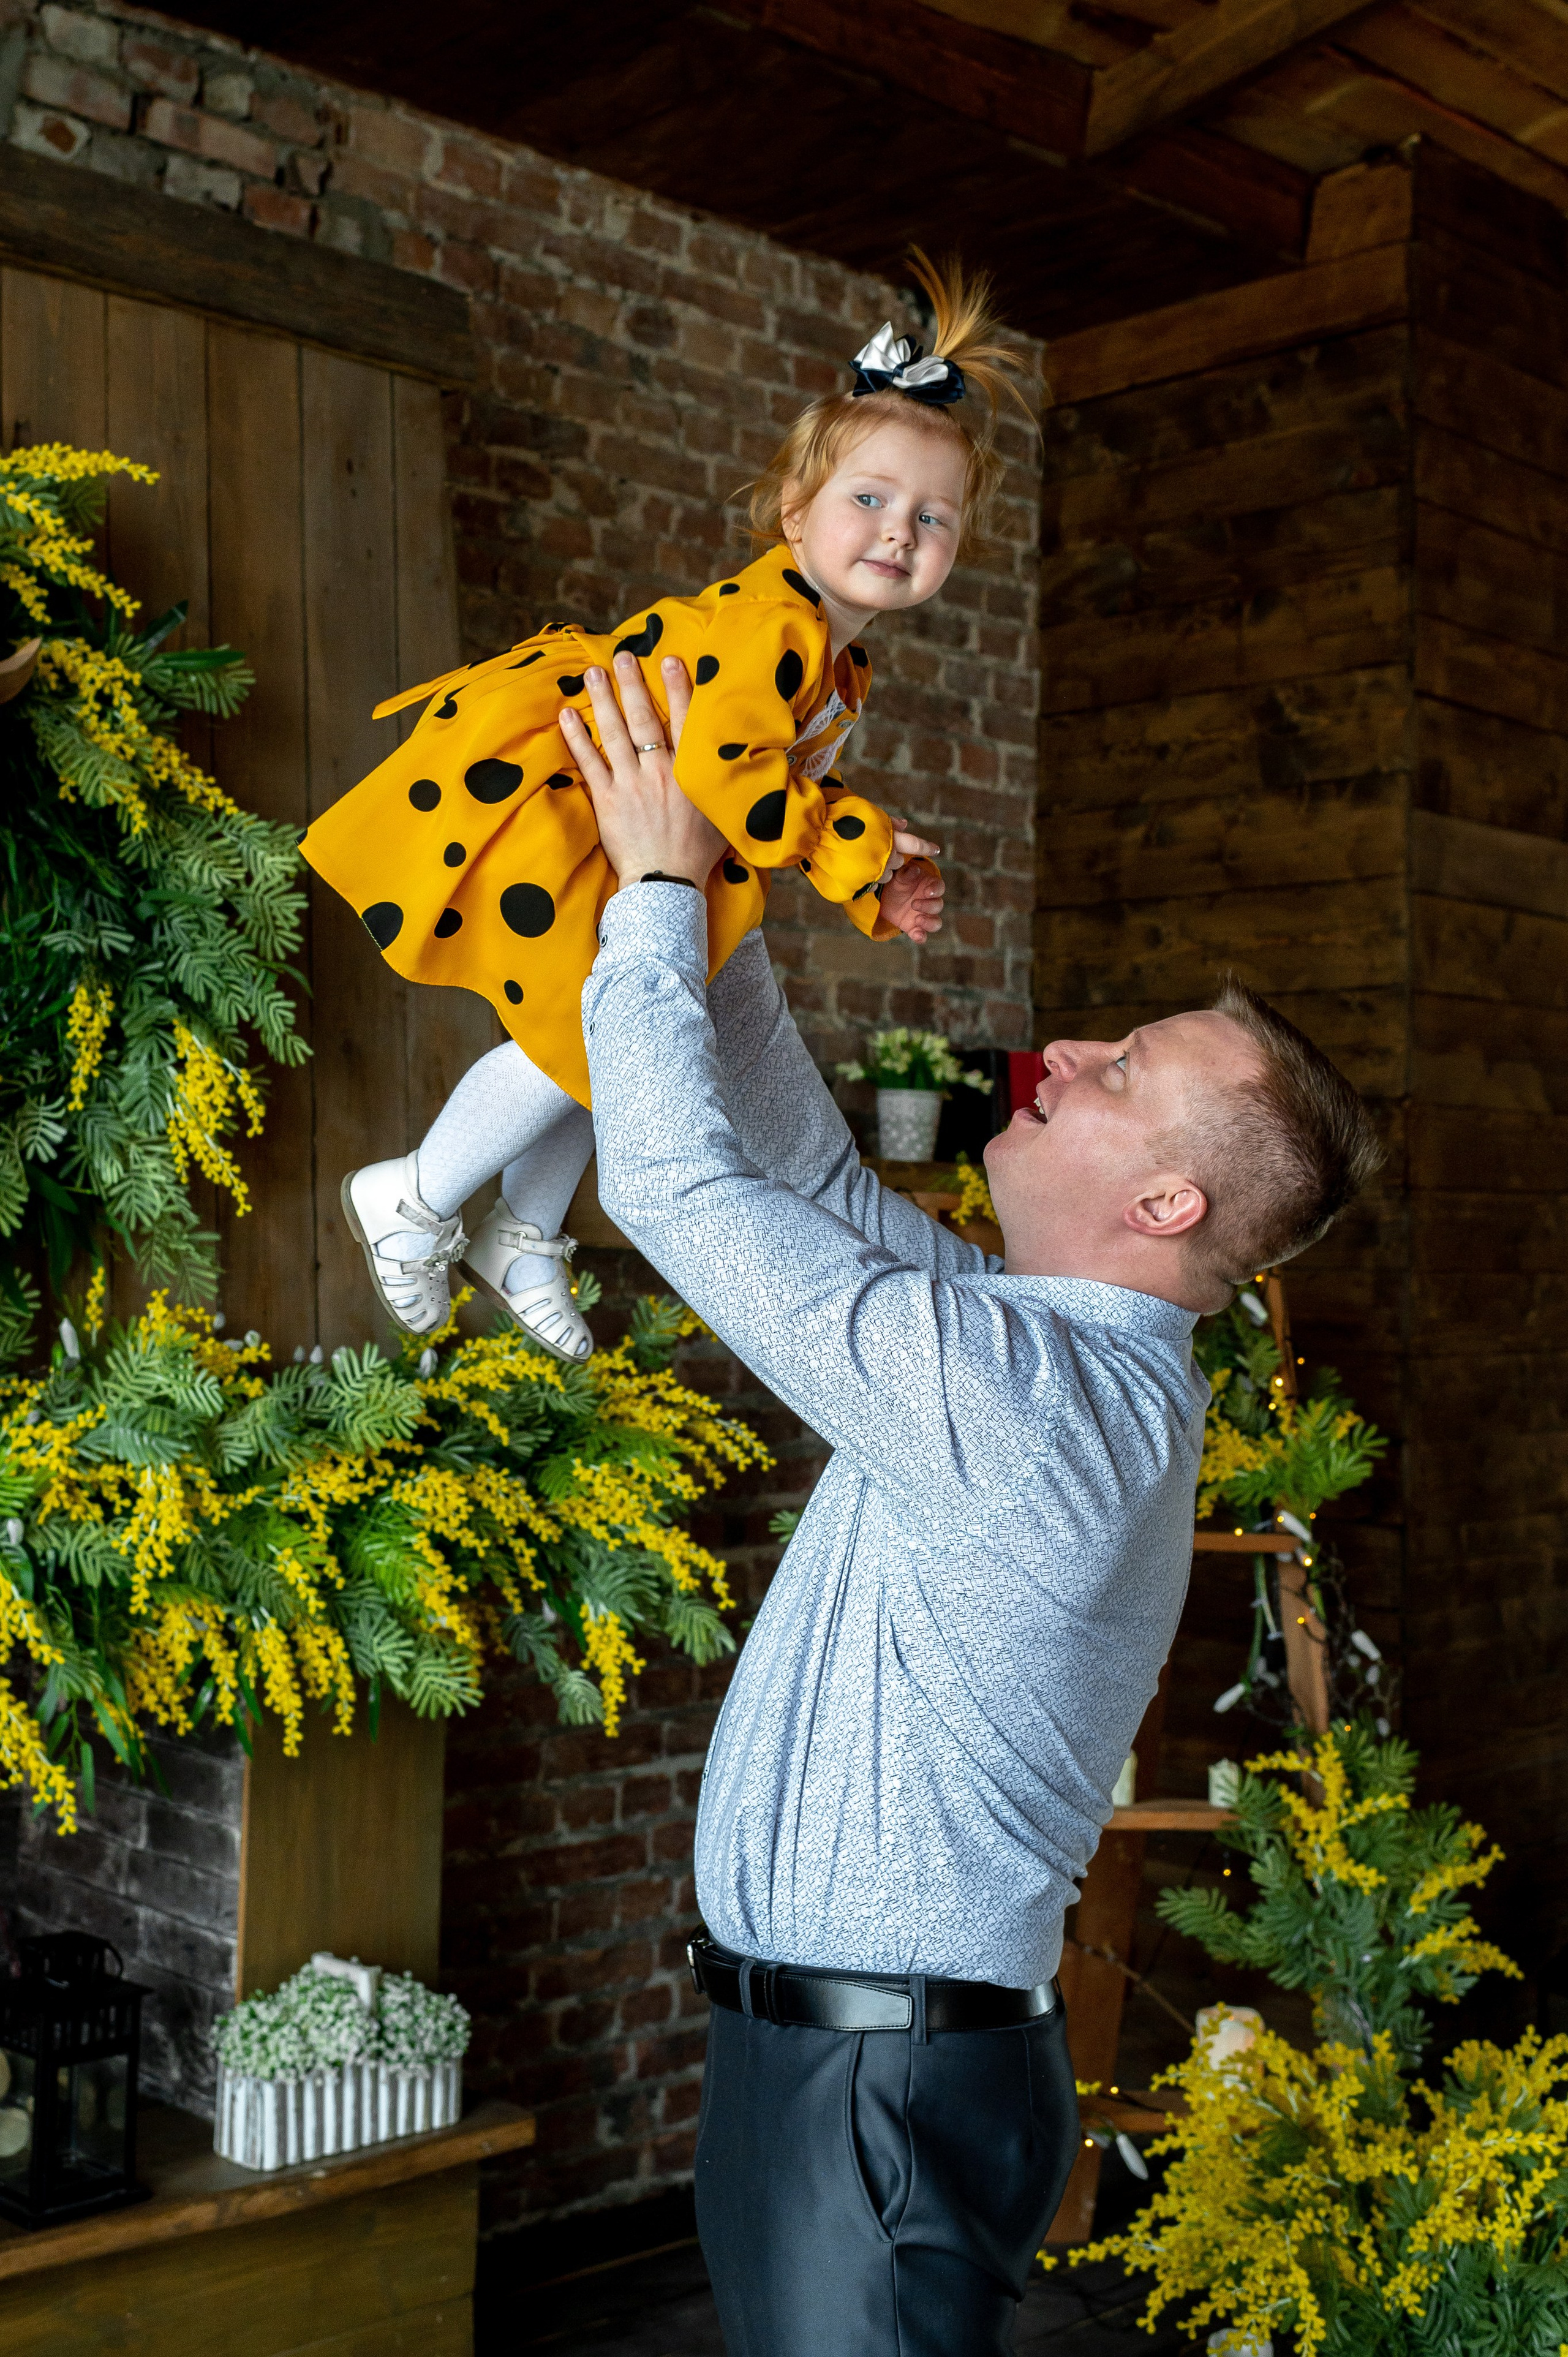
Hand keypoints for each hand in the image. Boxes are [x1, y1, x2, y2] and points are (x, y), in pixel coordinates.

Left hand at [561, 651, 724, 886]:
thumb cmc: (698, 853)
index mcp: (690, 773)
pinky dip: (577, 738)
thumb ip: (723, 783)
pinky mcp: (608, 800)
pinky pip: (589, 762)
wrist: (667, 885)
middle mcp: (659, 772)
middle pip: (645, 719)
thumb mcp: (723, 815)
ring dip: (603, 700)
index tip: (670, 660)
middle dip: (633, 684)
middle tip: (622, 655)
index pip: (684, 721)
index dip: (677, 688)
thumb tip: (740, 760)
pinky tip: (567, 714)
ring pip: (615, 733)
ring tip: (594, 673)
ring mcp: (631, 784)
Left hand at [881, 856, 944, 942]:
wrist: (885, 896)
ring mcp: (924, 916)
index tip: (927, 892)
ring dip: (929, 923)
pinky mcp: (914, 927)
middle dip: (928, 906)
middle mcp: (930, 902)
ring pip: (936, 923)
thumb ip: (906, 873)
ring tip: (917, 919)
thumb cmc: (897, 882)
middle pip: (938, 906)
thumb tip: (914, 870)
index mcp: (929, 886)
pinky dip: (921, 937)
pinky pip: (922, 935)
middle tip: (913, 904)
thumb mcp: (898, 875)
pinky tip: (917, 935)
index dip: (936, 890)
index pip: (939, 888)